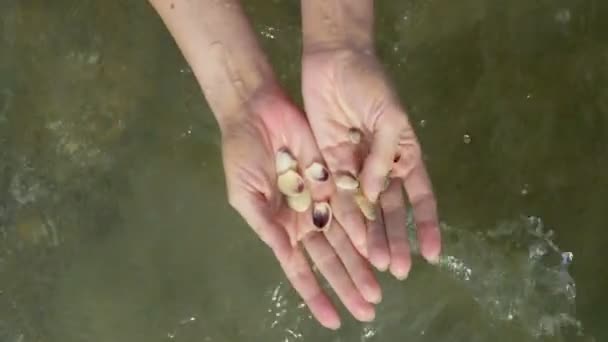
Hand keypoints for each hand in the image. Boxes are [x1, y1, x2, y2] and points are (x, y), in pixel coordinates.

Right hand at [221, 87, 380, 328]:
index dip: (316, 295)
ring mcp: (321, 200)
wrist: (256, 112)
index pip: (301, 269)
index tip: (334, 320)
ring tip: (377, 290)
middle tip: (369, 310)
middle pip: (330, 259)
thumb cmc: (242, 155)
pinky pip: (351, 207)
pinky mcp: (334, 178)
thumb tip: (286, 255)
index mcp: (280, 228)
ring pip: (345, 239)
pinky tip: (376, 249)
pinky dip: (362, 229)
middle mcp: (304, 220)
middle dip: (348, 284)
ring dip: (360, 265)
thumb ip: (267, 226)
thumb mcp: (245, 196)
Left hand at [301, 47, 441, 278]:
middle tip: (399, 270)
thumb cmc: (371, 85)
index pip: (420, 197)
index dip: (427, 225)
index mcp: (404, 156)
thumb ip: (384, 157)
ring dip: (371, 237)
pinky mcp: (329, 167)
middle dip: (396, 240)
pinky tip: (348, 240)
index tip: (433, 254)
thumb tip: (374, 194)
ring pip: (366, 211)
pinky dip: (343, 218)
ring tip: (376, 265)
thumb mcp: (389, 117)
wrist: (334, 62)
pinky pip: (338, 197)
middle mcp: (382, 169)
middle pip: (391, 212)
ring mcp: (355, 170)